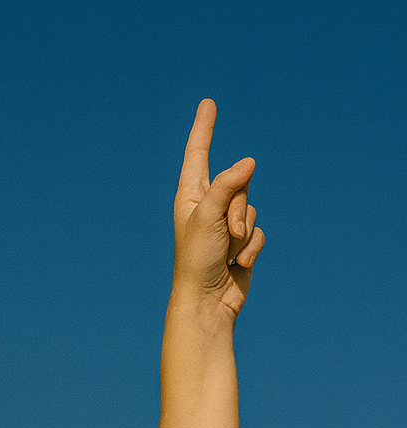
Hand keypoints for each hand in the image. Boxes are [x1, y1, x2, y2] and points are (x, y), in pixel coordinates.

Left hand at [172, 100, 264, 320]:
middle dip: (238, 207)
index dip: (204, 129)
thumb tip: (249, 162)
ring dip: (244, 231)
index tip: (208, 104)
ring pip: (251, 208)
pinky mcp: (241, 242)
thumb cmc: (197, 259)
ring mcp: (225, 224)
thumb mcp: (208, 215)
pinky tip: (238, 264)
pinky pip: (259, 231)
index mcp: (190, 196)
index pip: (199, 153)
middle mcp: (207, 206)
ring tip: (227, 251)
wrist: (207, 301)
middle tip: (224, 233)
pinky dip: (252, 247)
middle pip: (238, 184)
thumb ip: (228, 185)